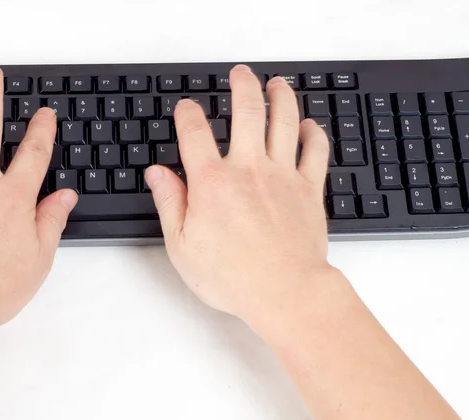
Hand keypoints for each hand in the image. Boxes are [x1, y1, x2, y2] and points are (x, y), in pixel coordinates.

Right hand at [145, 65, 332, 322]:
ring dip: (280, 97)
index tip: (186, 107)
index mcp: (212, 183)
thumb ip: (170, 203)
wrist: (285, 292)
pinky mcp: (309, 190)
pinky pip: (315, 151)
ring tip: (276, 85)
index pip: (195, 133)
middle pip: (247, 111)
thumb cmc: (233, 276)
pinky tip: (308, 126)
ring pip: (284, 121)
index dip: (187, 113)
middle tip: (240, 74)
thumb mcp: (182, 245)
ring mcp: (282, 176)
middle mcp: (248, 170)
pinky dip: (313, 134)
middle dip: (242, 86)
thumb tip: (157, 174)